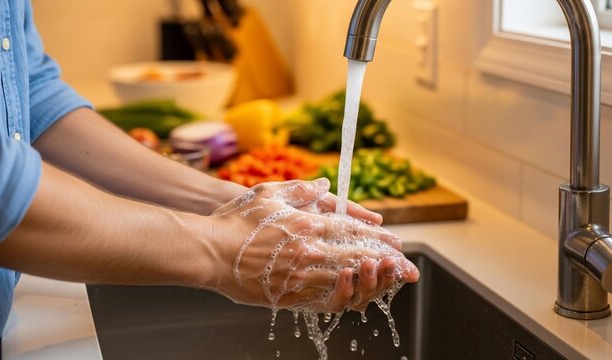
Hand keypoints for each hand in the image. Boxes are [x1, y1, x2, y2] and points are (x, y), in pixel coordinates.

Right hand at [206, 180, 417, 311]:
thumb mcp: (268, 193)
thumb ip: (300, 189)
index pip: (352, 230)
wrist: (208, 251)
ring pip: (346, 280)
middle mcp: (309, 251)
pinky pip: (323, 299)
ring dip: (370, 280)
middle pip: (356, 256)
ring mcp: (300, 276)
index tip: (394, 240)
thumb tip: (324, 185)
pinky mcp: (288, 295)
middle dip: (384, 260)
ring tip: (386, 279)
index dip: (377, 236)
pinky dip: (343, 296)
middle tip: (403, 264)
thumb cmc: (236, 221)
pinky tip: (355, 295)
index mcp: (307, 224)